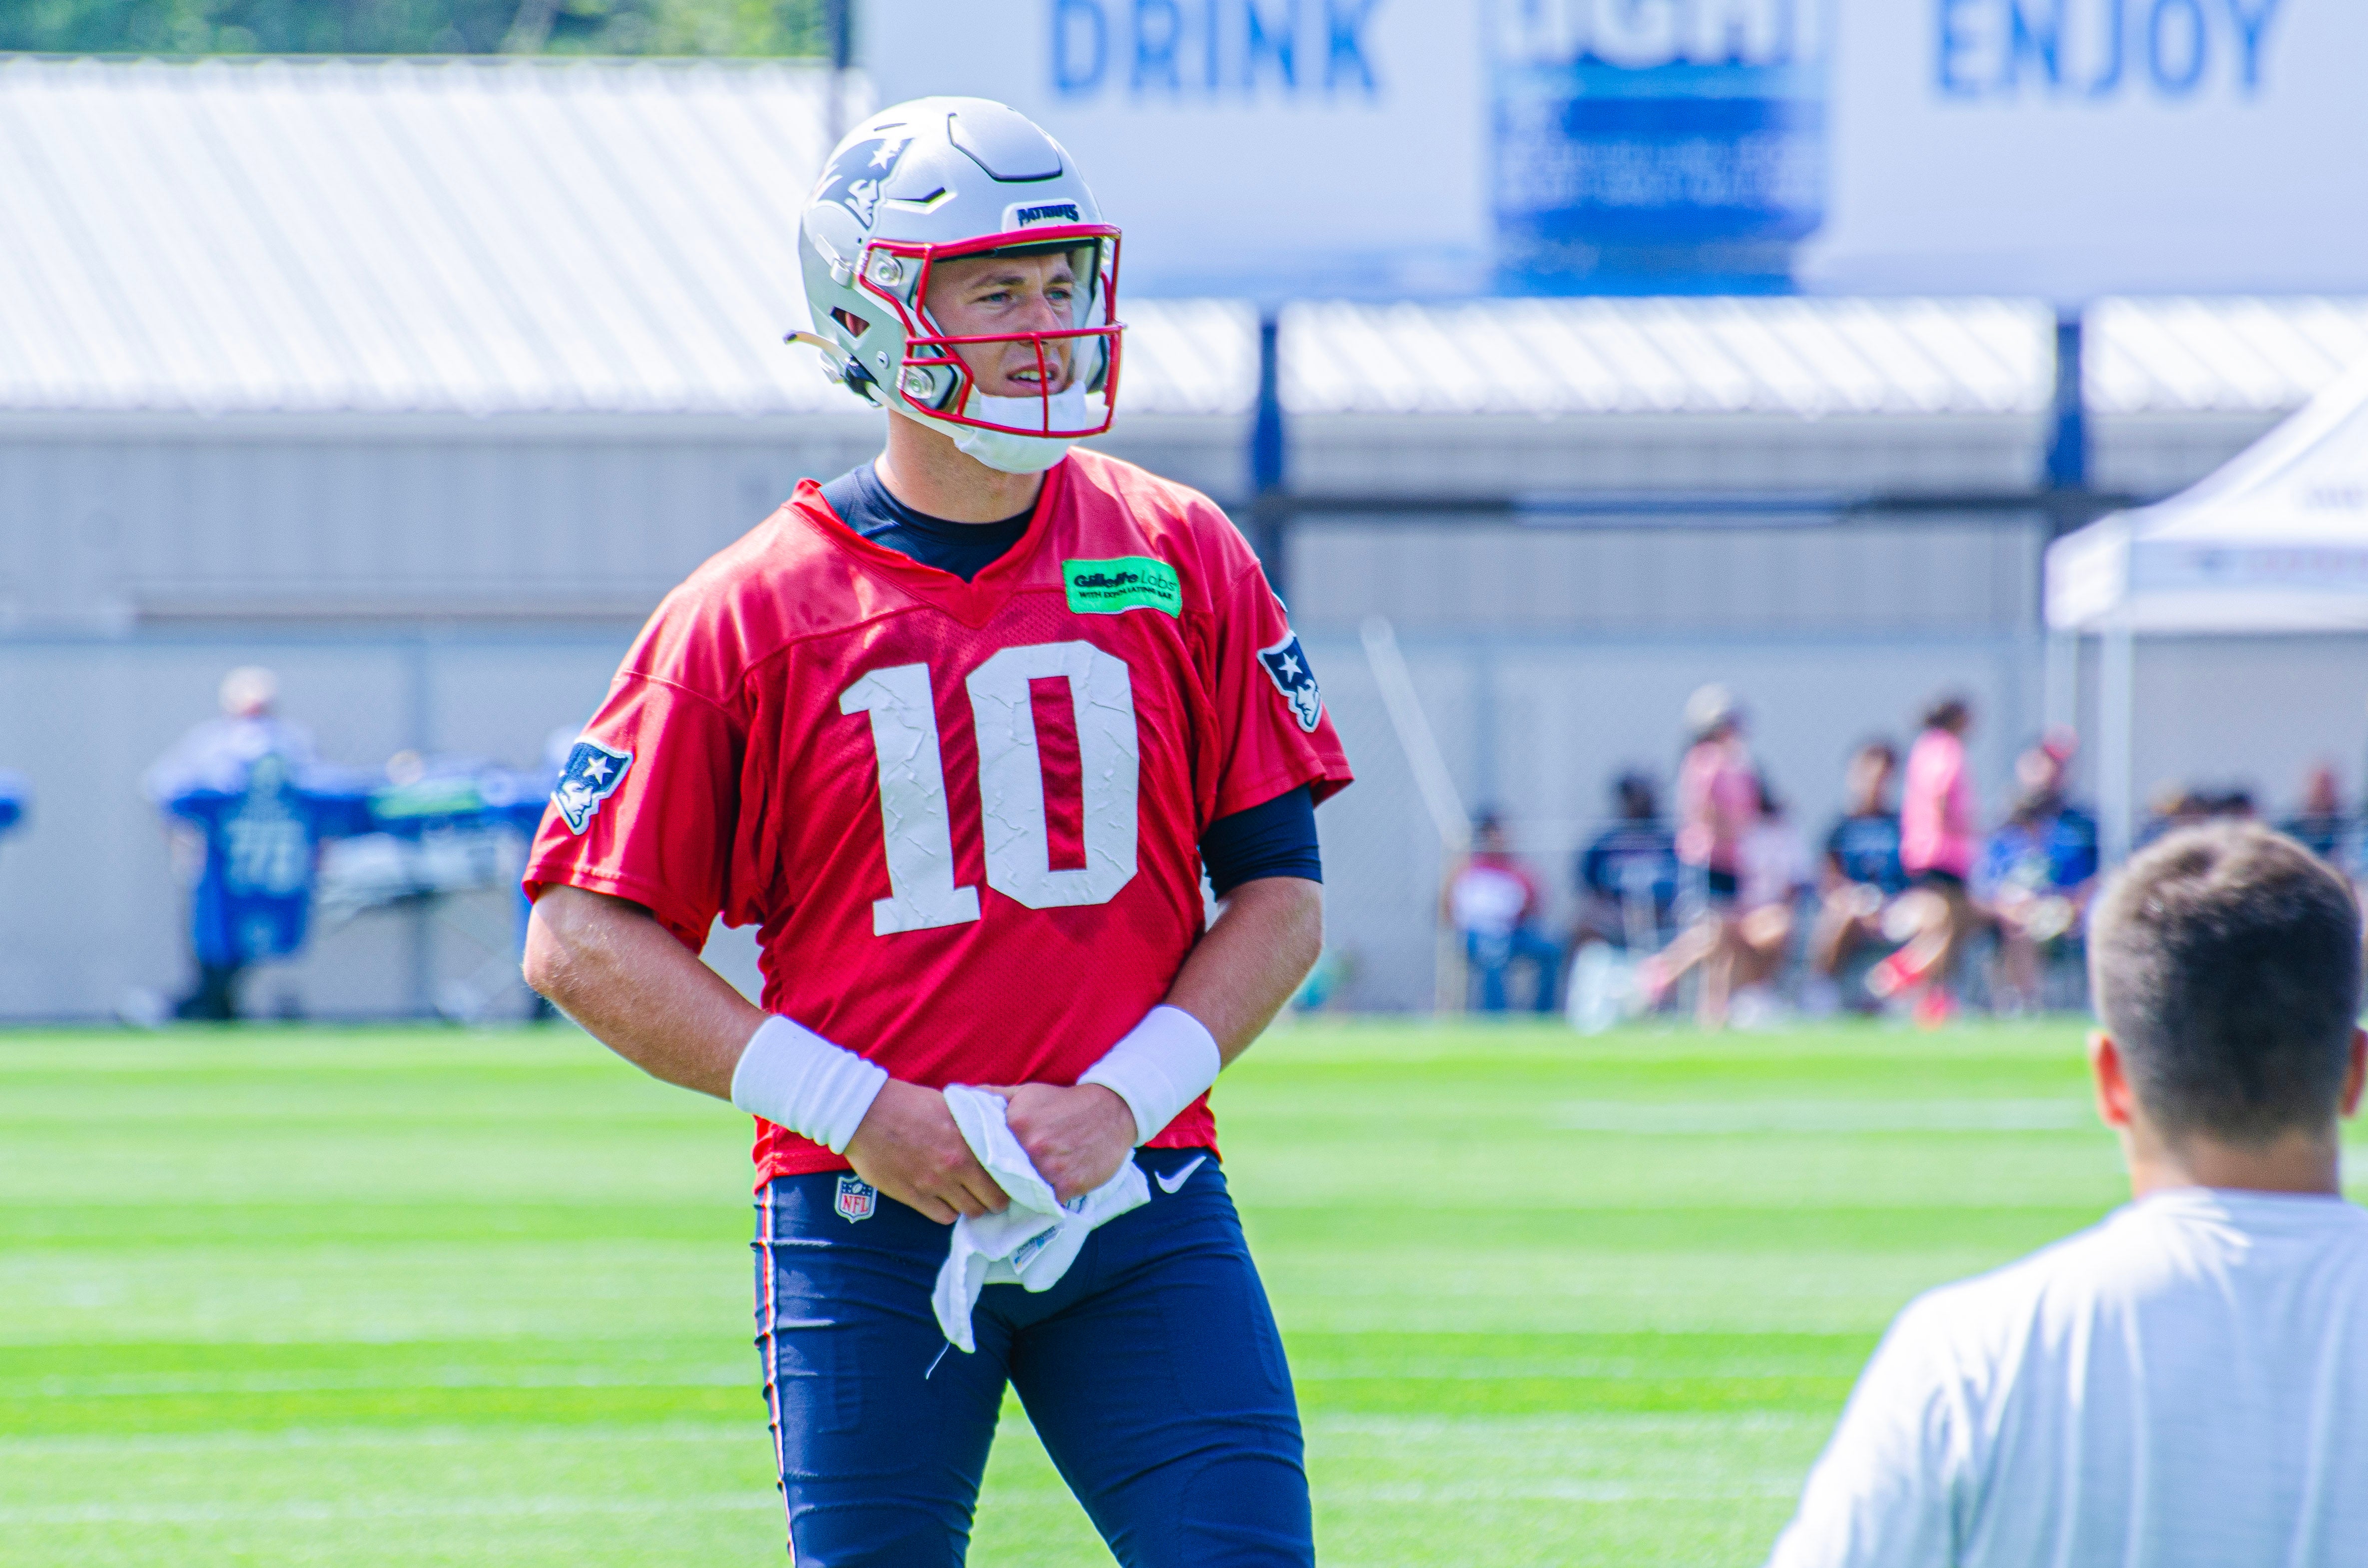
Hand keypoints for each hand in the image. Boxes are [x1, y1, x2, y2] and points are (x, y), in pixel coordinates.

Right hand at [843, 1080, 1008, 1224]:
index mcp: (968, 1141)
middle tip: (990, 1197)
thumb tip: (999, 1121)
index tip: (1006, 1183)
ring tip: (967, 1199)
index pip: (1003, 1176)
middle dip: (993, 1201)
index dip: (1008, 1183)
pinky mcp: (913, 1195)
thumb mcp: (951, 1104)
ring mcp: (934, 1183)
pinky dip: (948, 1212)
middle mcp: (955, 1165)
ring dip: (971, 1207)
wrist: (867, 1113)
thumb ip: (975, 1119)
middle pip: (990, 1201)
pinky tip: (945, 1201)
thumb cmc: (909, 1103)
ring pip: (968, 1211)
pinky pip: (943, 1217)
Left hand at [982, 1083, 1136, 1204]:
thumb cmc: (1063, 1103)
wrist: (1111, 1110)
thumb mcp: (1026, 1092)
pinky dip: (1045, 1199)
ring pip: (1023, 1192)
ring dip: (1023, 1192)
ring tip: (1026, 1187)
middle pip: (1003, 1176)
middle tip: (1005, 1182)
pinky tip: (1048, 1189)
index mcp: (1016, 1122)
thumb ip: (992, 1096)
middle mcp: (1031, 1146)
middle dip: (1003, 1180)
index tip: (987, 1167)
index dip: (984, 1163)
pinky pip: (1046, 1202)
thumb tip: (960, 1097)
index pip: (987, 1154)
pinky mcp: (1068, 1184)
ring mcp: (1050, 1167)